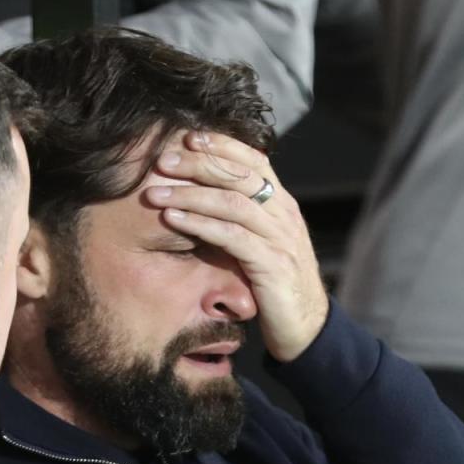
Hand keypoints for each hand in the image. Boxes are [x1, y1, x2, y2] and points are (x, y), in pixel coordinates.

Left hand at [146, 131, 328, 361]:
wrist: (307, 326)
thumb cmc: (275, 284)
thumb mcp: (262, 243)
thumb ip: (243, 218)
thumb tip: (206, 194)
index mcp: (282, 204)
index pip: (255, 159)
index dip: (223, 145)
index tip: (189, 137)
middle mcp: (284, 214)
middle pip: (240, 174)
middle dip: (198, 164)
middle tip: (162, 161)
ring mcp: (280, 238)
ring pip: (233, 202)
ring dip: (190, 194)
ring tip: (156, 194)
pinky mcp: (272, 264)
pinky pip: (232, 236)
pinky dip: (199, 224)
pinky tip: (173, 220)